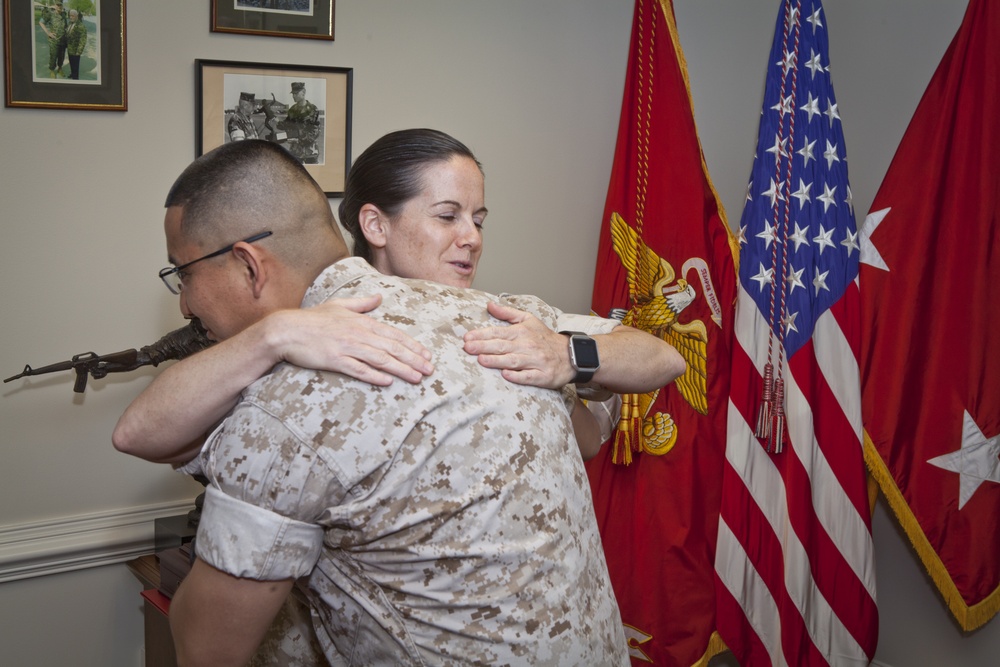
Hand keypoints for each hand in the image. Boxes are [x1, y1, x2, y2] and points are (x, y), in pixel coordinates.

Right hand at [270, 295, 433, 385]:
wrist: (286, 330)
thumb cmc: (312, 319)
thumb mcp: (339, 305)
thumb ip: (362, 303)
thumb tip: (379, 296)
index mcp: (361, 321)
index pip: (393, 334)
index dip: (412, 345)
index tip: (426, 355)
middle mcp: (358, 333)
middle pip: (391, 347)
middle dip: (413, 359)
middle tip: (430, 370)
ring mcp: (347, 347)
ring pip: (380, 359)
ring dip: (401, 369)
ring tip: (417, 378)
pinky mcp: (334, 360)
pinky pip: (358, 369)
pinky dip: (374, 375)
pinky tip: (388, 382)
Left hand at [462, 301, 572, 388]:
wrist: (570, 354)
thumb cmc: (545, 338)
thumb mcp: (528, 320)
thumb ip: (507, 313)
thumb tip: (489, 304)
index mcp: (522, 332)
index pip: (498, 333)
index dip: (482, 335)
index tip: (467, 337)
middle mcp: (527, 346)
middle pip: (503, 346)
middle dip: (484, 346)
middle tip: (468, 348)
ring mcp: (535, 361)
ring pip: (513, 361)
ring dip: (497, 360)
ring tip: (481, 359)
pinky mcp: (542, 376)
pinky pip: (529, 376)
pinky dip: (518, 376)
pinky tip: (506, 375)